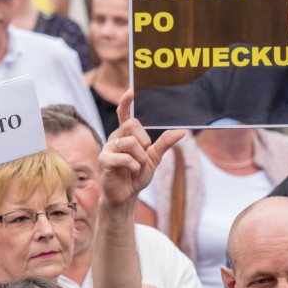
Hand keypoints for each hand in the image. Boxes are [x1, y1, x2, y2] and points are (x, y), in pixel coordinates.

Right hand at [99, 89, 184, 207]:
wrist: (126, 195)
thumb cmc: (136, 176)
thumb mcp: (154, 158)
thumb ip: (165, 143)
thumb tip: (182, 131)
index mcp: (126, 135)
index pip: (124, 115)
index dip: (126, 103)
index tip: (130, 92)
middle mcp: (115, 138)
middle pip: (132, 124)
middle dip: (144, 140)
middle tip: (144, 155)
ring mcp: (108, 148)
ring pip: (130, 142)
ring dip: (140, 158)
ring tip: (137, 167)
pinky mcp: (104, 159)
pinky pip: (124, 157)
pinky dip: (134, 166)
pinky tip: (131, 172)